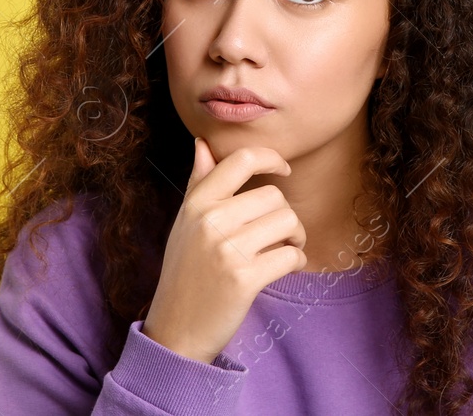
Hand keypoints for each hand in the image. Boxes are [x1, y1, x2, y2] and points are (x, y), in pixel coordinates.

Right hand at [140, 138, 307, 363]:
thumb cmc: (185, 272)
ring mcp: (226, 249)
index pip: (242, 160)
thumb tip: (202, 143)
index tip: (283, 171)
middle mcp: (210, 220)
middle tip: (281, 234)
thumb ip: (198, 183)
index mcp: (197, 203)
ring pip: (287, 222)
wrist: (176, 330)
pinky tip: (286, 268)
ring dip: (297, 237)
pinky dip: (297, 261)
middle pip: (274, 196)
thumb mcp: (185, 224)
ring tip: (285, 249)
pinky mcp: (244, 278)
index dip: (272, 158)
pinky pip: (291, 255)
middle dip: (286, 215)